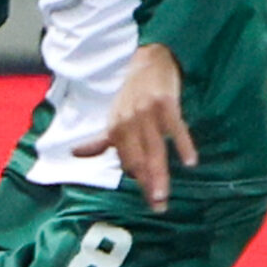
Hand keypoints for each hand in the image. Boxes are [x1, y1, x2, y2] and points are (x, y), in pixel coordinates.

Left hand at [75, 44, 196, 208]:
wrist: (150, 60)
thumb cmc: (132, 93)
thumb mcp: (114, 117)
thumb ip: (100, 141)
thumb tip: (74, 154)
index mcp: (116, 128)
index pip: (127, 161)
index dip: (138, 181)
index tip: (148, 202)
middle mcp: (129, 121)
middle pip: (139, 159)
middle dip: (148, 184)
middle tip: (158, 206)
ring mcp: (148, 113)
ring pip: (155, 149)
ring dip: (159, 174)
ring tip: (163, 194)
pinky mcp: (166, 103)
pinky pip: (176, 128)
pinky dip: (183, 145)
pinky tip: (191, 161)